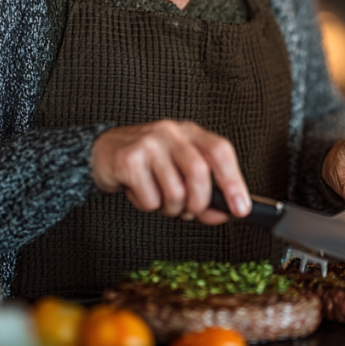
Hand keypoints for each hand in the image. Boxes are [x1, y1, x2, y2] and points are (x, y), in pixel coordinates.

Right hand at [91, 120, 251, 224]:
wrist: (103, 152)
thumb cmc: (148, 164)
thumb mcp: (179, 173)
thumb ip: (204, 193)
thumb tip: (224, 213)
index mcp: (190, 132)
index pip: (220, 150)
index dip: (234, 181)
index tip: (241, 209)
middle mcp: (171, 132)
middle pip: (199, 171)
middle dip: (198, 202)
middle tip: (189, 212)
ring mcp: (149, 143)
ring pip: (175, 191)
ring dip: (170, 208)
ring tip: (158, 196)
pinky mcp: (129, 159)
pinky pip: (150, 198)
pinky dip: (147, 205)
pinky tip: (139, 190)